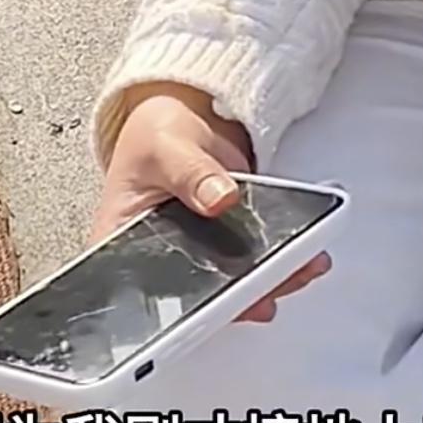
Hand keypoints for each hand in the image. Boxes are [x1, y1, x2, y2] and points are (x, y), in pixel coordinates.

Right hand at [92, 83, 331, 323]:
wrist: (187, 118)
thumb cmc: (158, 133)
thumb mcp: (166, 145)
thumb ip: (191, 172)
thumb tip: (220, 198)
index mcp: (120, 242)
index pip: (145, 288)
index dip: (183, 303)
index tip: (220, 297)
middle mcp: (156, 259)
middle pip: (196, 296)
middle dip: (237, 295)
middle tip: (269, 285)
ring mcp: (195, 257)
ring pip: (231, 285)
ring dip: (267, 281)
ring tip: (299, 267)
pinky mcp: (227, 248)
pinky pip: (252, 263)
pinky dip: (279, 262)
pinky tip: (302, 256)